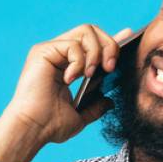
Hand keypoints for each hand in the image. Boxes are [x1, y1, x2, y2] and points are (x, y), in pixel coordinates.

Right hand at [0, 24, 131, 161]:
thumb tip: (110, 101)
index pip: (93, 43)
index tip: (129, 35)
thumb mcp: (80, 117)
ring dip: (96, 52)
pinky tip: (70, 79)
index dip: (112, 38)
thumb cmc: (49, 126)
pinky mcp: (43, 51)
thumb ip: (95, 107)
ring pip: (86, 31)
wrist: (32, 130)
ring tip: (91, 74)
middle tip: (110, 68)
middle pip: (92, 31)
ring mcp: (50, 50)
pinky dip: (79, 62)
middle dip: (109, 45)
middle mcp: (58, 54)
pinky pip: (73, 45)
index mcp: (68, 66)